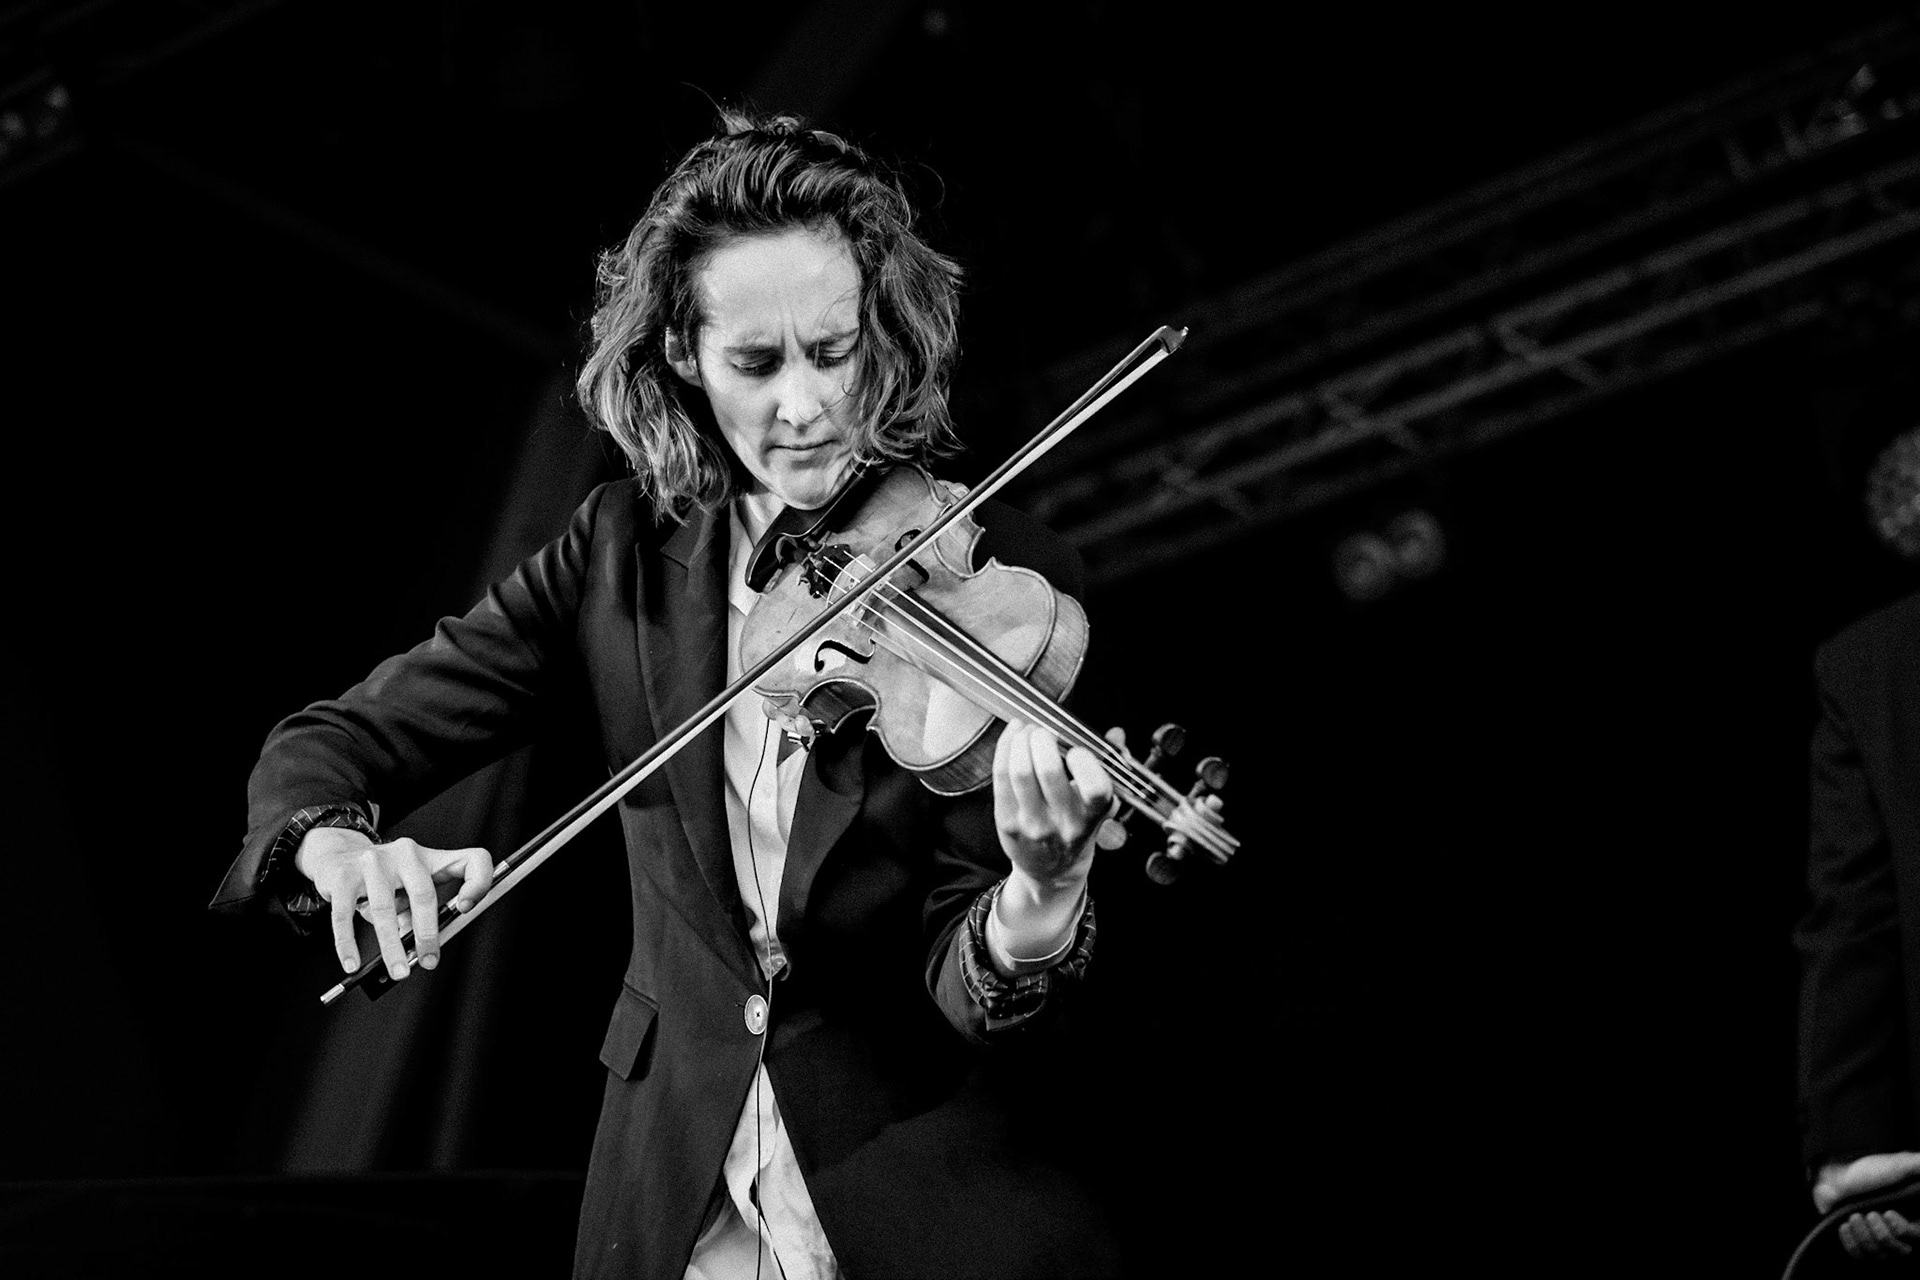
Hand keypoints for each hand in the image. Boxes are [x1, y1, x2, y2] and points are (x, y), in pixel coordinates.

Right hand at [295, 826, 494, 979]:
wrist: (336, 855)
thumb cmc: (382, 879)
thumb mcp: (408, 890)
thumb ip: (418, 914)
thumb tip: (419, 948)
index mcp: (430, 858)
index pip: (471, 860)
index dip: (478, 882)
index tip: (467, 908)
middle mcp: (405, 854)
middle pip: (423, 893)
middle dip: (427, 933)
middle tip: (429, 961)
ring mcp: (372, 862)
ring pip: (384, 909)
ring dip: (392, 946)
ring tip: (398, 970)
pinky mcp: (343, 875)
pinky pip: (345, 915)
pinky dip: (348, 944)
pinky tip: (352, 963)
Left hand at [992, 720, 1113, 888]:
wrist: (1051, 870)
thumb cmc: (1076, 829)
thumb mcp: (1099, 804)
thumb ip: (1108, 766)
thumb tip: (1115, 734)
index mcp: (1092, 815)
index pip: (1095, 787)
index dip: (1084, 760)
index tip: (1076, 749)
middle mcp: (1063, 823)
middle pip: (1049, 771)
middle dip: (1044, 739)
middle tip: (1044, 731)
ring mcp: (1032, 824)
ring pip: (1021, 772)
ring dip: (1021, 741)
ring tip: (1027, 732)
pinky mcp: (1006, 822)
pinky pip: (1001, 777)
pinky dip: (1005, 748)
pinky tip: (1012, 737)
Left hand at [1815, 1152, 1919, 1259]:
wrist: (1834, 1174)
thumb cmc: (1869, 1169)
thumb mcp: (1900, 1164)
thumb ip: (1919, 1165)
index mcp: (1914, 1217)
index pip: (1918, 1236)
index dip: (1904, 1231)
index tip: (1888, 1213)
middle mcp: (1900, 1234)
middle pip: (1901, 1252)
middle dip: (1882, 1234)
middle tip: (1869, 1214)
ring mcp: (1879, 1241)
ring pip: (1880, 1256)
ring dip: (1864, 1236)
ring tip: (1854, 1216)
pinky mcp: (1859, 1245)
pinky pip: (1860, 1257)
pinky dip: (1851, 1243)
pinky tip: (1845, 1226)